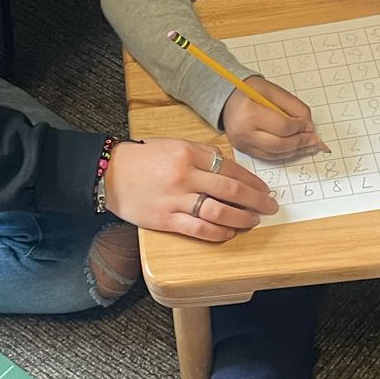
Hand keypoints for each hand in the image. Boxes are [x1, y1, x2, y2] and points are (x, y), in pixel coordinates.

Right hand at [103, 137, 277, 243]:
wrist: (109, 173)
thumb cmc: (143, 158)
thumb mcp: (174, 145)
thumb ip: (201, 154)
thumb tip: (230, 167)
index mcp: (188, 153)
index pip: (229, 168)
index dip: (252, 181)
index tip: (264, 189)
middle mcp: (184, 175)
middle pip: (231, 190)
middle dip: (256, 200)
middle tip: (270, 207)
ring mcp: (175, 199)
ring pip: (219, 211)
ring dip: (241, 218)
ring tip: (253, 221)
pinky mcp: (165, 219)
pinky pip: (199, 229)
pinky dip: (218, 233)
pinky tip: (229, 233)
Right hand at [222, 76, 325, 161]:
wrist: (227, 99)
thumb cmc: (251, 91)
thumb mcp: (273, 91)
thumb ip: (294, 106)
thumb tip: (309, 125)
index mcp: (249, 113)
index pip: (282, 127)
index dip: (300, 128)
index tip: (310, 126)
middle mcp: (243, 132)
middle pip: (279, 145)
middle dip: (300, 143)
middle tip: (314, 140)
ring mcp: (242, 144)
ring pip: (275, 154)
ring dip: (296, 151)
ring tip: (309, 146)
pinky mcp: (244, 150)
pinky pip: (269, 157)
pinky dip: (285, 154)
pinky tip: (296, 149)